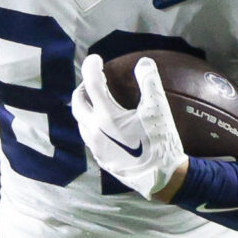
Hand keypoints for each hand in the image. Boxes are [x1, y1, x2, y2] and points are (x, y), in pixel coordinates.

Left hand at [72, 54, 189, 200]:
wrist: (159, 178)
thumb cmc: (160, 143)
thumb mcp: (159, 110)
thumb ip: (150, 83)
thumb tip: (144, 62)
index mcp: (106, 117)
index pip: (92, 84)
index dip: (92, 67)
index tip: (95, 58)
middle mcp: (94, 131)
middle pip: (78, 104)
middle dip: (82, 89)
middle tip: (91, 80)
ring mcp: (95, 146)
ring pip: (81, 122)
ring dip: (84, 108)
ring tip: (95, 101)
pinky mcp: (101, 158)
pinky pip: (89, 136)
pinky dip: (91, 123)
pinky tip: (104, 125)